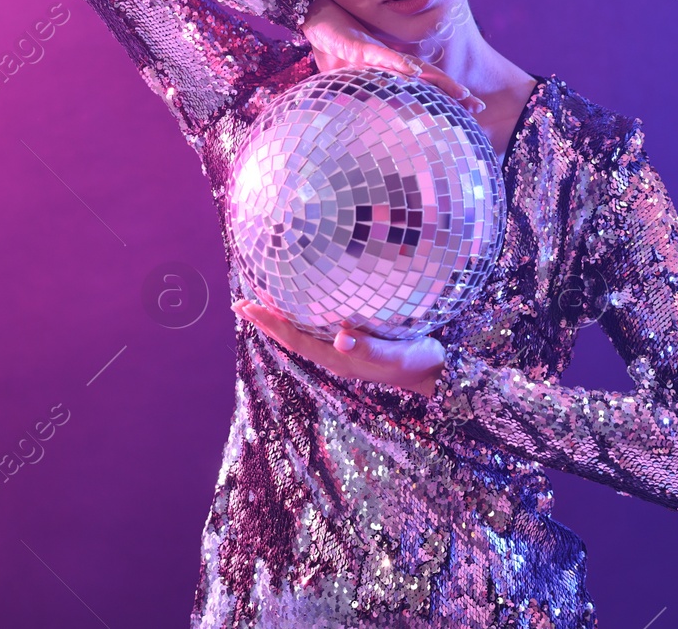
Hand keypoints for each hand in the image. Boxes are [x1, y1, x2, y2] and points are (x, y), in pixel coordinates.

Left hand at [232, 299, 445, 396]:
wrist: (436, 373)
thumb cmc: (417, 362)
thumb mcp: (395, 354)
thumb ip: (368, 347)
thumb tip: (340, 337)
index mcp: (338, 358)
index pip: (295, 339)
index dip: (270, 323)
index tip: (247, 307)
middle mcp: (334, 355)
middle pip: (291, 337)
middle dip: (266, 321)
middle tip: (240, 303)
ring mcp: (343, 351)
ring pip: (302, 333)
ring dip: (279, 319)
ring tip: (260, 303)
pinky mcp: (354, 344)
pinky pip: (317, 330)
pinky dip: (302, 317)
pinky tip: (300, 306)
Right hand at [301, 0, 486, 114]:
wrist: (313, 11)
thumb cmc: (331, 42)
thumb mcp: (346, 75)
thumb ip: (360, 89)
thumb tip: (364, 113)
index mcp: (389, 67)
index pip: (423, 85)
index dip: (445, 96)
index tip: (469, 111)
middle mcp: (389, 58)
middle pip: (427, 77)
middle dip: (453, 91)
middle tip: (478, 105)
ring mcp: (375, 51)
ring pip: (411, 68)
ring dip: (435, 80)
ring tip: (458, 91)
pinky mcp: (357, 45)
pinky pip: (380, 56)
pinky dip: (397, 64)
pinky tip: (413, 72)